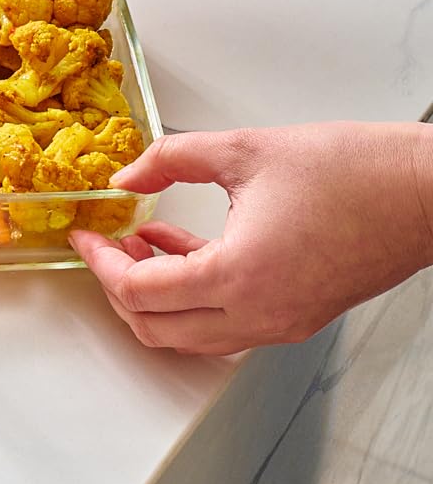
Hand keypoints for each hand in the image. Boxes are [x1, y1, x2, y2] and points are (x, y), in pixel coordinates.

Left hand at [70, 123, 432, 355]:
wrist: (427, 191)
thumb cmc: (356, 171)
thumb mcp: (244, 150)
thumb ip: (170, 159)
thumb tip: (127, 175)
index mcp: (239, 278)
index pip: (140, 293)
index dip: (100, 263)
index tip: (85, 236)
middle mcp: (260, 314)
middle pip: (157, 328)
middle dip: (119, 288)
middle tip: (104, 246)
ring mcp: (282, 322)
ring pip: (191, 334)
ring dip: (156, 296)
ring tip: (137, 242)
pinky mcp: (300, 315)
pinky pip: (227, 322)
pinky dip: (194, 295)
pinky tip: (181, 245)